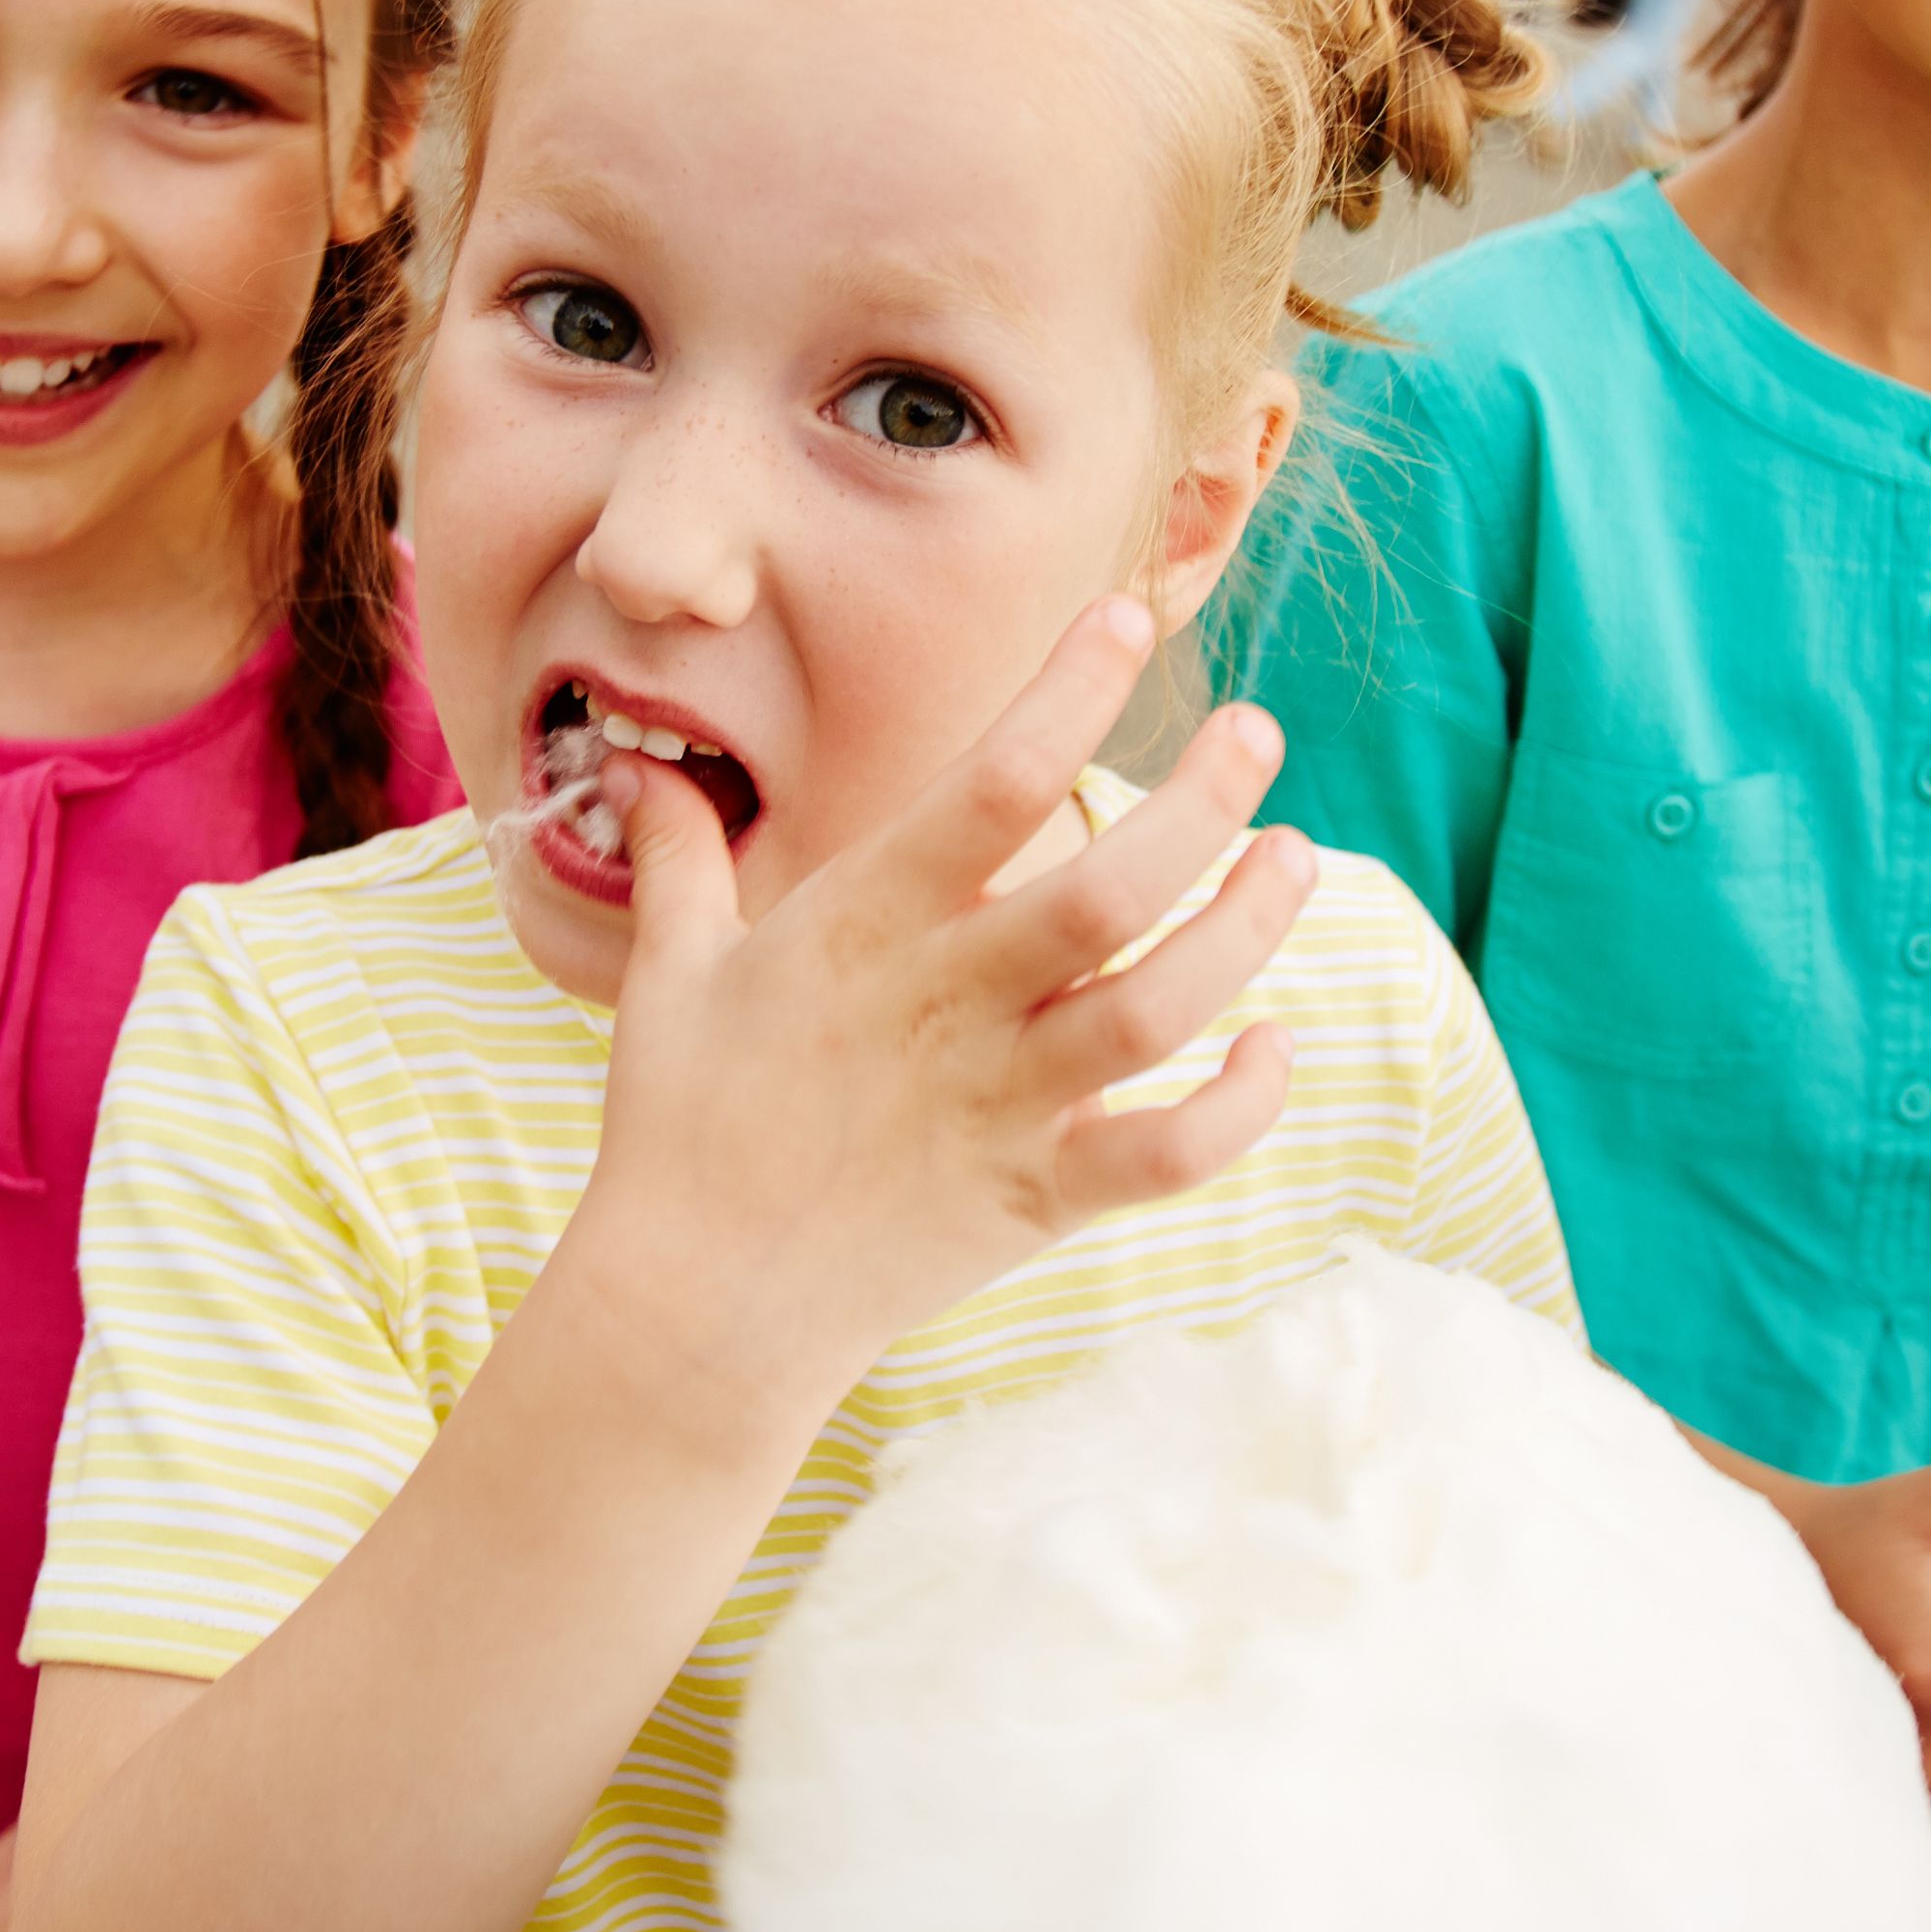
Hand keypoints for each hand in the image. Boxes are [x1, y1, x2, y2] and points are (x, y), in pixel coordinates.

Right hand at [564, 596, 1314, 1447]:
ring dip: (1244, 928)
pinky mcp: (1037, 1201)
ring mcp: (1000, 1108)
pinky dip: (1239, 1105)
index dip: (1069, 691)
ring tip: (1294, 857)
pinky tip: (1273, 1042)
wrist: (692, 1311)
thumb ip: (680, 861)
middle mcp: (946, 1008)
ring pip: (1157, 1007)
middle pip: (1105, 888)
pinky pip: (1168, 1154)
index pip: (990, 784)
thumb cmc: (679, 1129)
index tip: (1129, 620)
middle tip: (1257, 734)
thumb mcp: (668, 975)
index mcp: (861, 929)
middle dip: (1202, 800)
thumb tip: (636, 771)